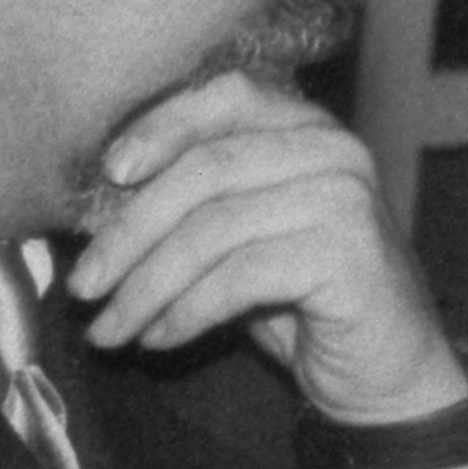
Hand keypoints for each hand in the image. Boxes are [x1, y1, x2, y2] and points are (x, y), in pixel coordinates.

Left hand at [63, 70, 462, 424]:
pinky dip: (185, 313)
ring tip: (109, 328)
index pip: (225, 98)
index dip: (160, 127)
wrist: (384, 370)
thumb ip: (188, 207)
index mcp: (305, 128)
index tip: (108, 174)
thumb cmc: (298, 301)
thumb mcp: (237, 239)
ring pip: (212, 231)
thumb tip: (95, 210)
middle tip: (83, 286)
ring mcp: (346, 199)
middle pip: (203, 173)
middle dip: (128, 235)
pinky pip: (238, 278)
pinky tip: (158, 339)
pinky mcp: (348, 255)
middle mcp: (333, 151)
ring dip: (145, 288)